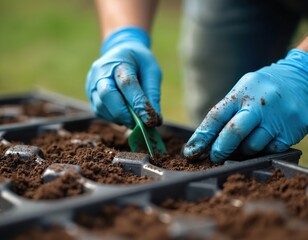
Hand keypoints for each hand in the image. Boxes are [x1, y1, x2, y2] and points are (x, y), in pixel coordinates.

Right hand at [86, 27, 161, 127]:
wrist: (120, 51)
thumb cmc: (139, 62)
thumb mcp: (152, 71)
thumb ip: (152, 94)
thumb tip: (155, 120)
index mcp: (119, 61)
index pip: (127, 84)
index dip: (139, 104)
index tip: (150, 120)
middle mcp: (101, 71)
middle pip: (107, 95)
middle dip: (124, 114)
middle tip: (139, 124)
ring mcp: (92, 82)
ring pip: (101, 106)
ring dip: (118, 118)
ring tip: (133, 120)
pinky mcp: (90, 94)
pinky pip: (99, 111)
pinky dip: (112, 117)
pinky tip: (123, 115)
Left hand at [184, 49, 307, 162]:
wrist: (303, 78)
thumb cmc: (263, 88)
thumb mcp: (244, 89)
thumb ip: (227, 111)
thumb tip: (206, 139)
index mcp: (242, 92)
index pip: (216, 116)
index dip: (201, 136)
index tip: (191, 151)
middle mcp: (259, 104)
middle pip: (233, 133)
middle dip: (220, 149)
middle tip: (214, 156)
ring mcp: (277, 118)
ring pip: (252, 146)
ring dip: (243, 150)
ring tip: (246, 140)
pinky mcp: (292, 131)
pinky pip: (270, 150)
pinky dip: (262, 150)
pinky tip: (265, 139)